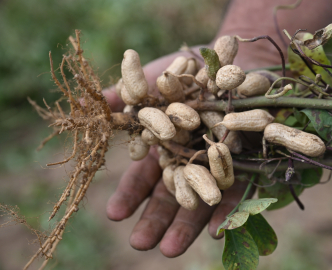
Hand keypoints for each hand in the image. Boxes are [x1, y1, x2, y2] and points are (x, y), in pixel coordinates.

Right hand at [104, 50, 254, 256]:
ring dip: (186, 225)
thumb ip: (124, 94)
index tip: (115, 214)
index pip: (143, 177)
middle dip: (155, 219)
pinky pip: (236, 191)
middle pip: (170, 195)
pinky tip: (216, 230)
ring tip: (169, 250)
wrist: (228, 62)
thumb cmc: (186, 71)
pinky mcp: (244, 163)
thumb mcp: (153, 78)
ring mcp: (215, 165)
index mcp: (163, 147)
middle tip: (141, 244)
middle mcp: (187, 161)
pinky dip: (227, 210)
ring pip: (200, 200)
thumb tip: (87, 104)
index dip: (129, 195)